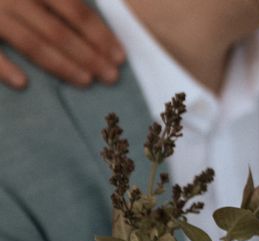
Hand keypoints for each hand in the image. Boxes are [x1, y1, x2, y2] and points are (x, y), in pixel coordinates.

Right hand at [0, 0, 123, 88]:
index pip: (76, 11)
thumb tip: (90, 11)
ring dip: (61, 65)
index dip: (100, 35)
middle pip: (59, 31)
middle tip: (111, 77)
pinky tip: (23, 84)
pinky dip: (4, 67)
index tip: (120, 57)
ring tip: (86, 82)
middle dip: (89, 56)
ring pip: (32, 43)